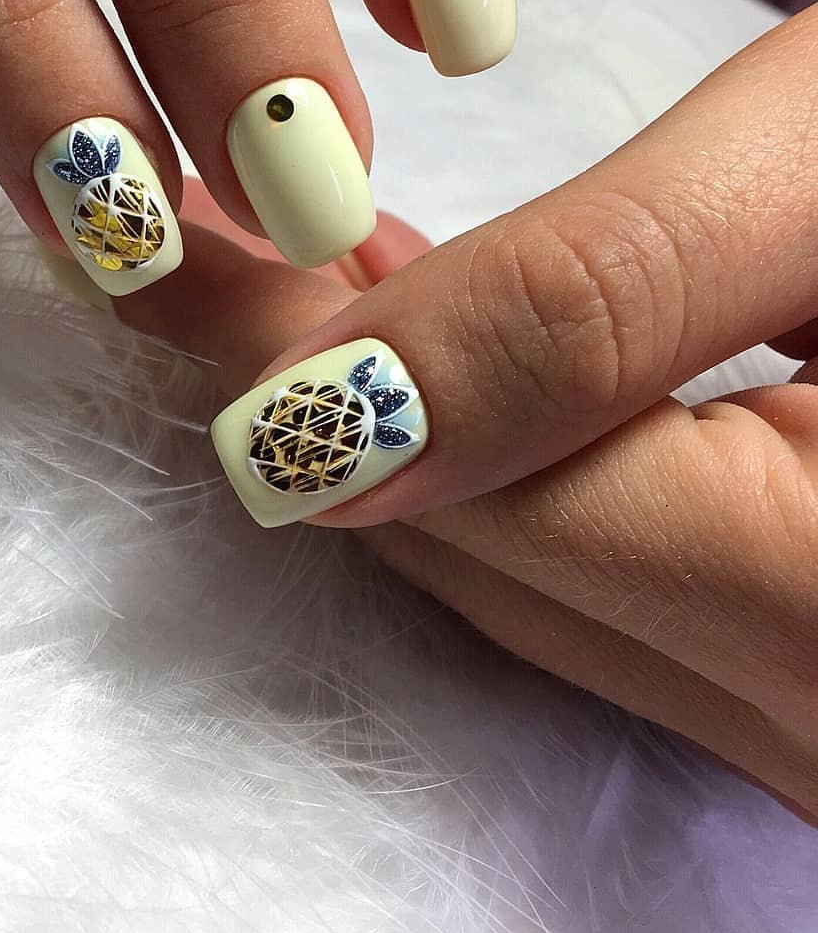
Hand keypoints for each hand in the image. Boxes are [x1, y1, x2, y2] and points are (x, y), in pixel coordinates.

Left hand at [119, 5, 817, 817]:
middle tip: (213, 265)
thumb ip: (591, 311)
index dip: (297, 363)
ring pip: (524, 588)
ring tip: (299, 304)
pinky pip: (598, 594)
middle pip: (483, 557)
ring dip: (397, 443)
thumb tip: (321, 423)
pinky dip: (498, 483)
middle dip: (324, 405)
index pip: (473, 488)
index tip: (178, 255)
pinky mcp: (815, 678)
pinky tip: (446, 381)